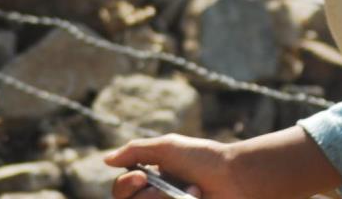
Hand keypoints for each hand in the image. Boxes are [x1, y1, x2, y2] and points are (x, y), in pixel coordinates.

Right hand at [105, 134, 241, 198]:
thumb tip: (105, 160)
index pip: (121, 191)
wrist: (236, 177)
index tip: (142, 176)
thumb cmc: (204, 158)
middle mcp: (157, 196)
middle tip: (163, 188)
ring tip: (192, 191)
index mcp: (151, 179)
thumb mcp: (168, 147)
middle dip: (146, 197)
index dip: (125, 186)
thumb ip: (136, 151)